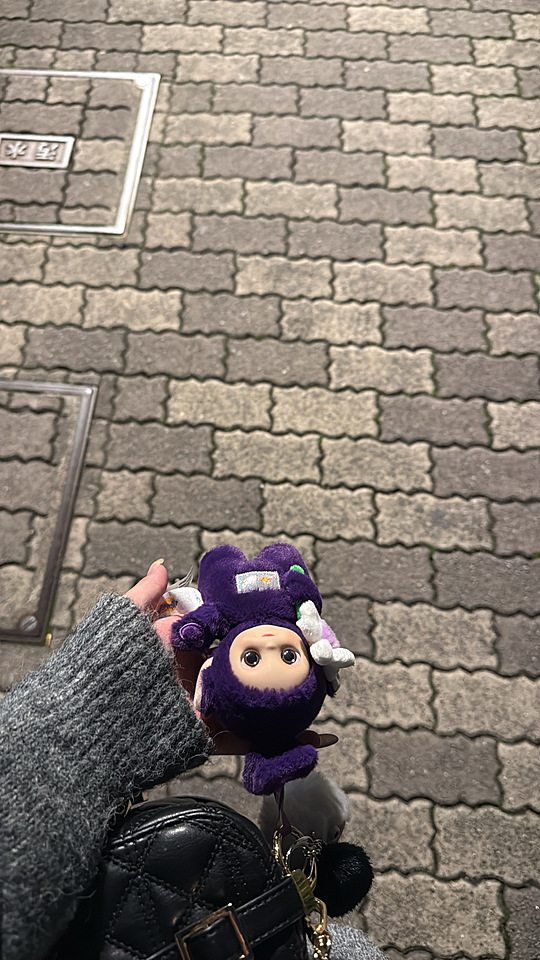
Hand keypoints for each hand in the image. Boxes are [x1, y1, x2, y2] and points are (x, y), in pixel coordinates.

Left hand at [124, 563, 337, 755]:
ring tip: (323, 697)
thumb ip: (147, 594)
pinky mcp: (210, 738)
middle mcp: (201, 679)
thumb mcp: (128, 621)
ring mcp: (207, 710)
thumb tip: (163, 564)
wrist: (96, 719)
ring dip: (288, 703)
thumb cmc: (113, 663)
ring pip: (254, 704)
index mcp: (186, 651)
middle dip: (279, 664)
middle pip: (247, 669)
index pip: (229, 635)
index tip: (286, 618)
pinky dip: (280, 740)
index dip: (255, 626)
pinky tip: (313, 739)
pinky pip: (249, 739)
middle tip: (315, 657)